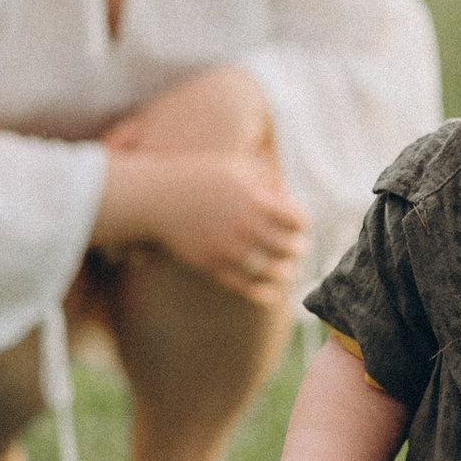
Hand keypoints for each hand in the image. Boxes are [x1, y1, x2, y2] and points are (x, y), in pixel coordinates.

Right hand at [107, 149, 309, 302]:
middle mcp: (244, 226)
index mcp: (255, 199)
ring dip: (285, 272)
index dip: (302, 223)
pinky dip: (262, 293)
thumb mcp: (237, 167)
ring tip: (287, 269)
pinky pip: (244, 286)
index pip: (297, 220)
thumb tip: (290, 197)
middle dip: (298, 248)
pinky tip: (269, 292)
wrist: (158, 198)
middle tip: (300, 248)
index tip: (300, 224)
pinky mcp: (211, 265)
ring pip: (271, 270)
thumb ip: (267, 179)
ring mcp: (228, 248)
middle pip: (289, 246)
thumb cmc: (201, 177)